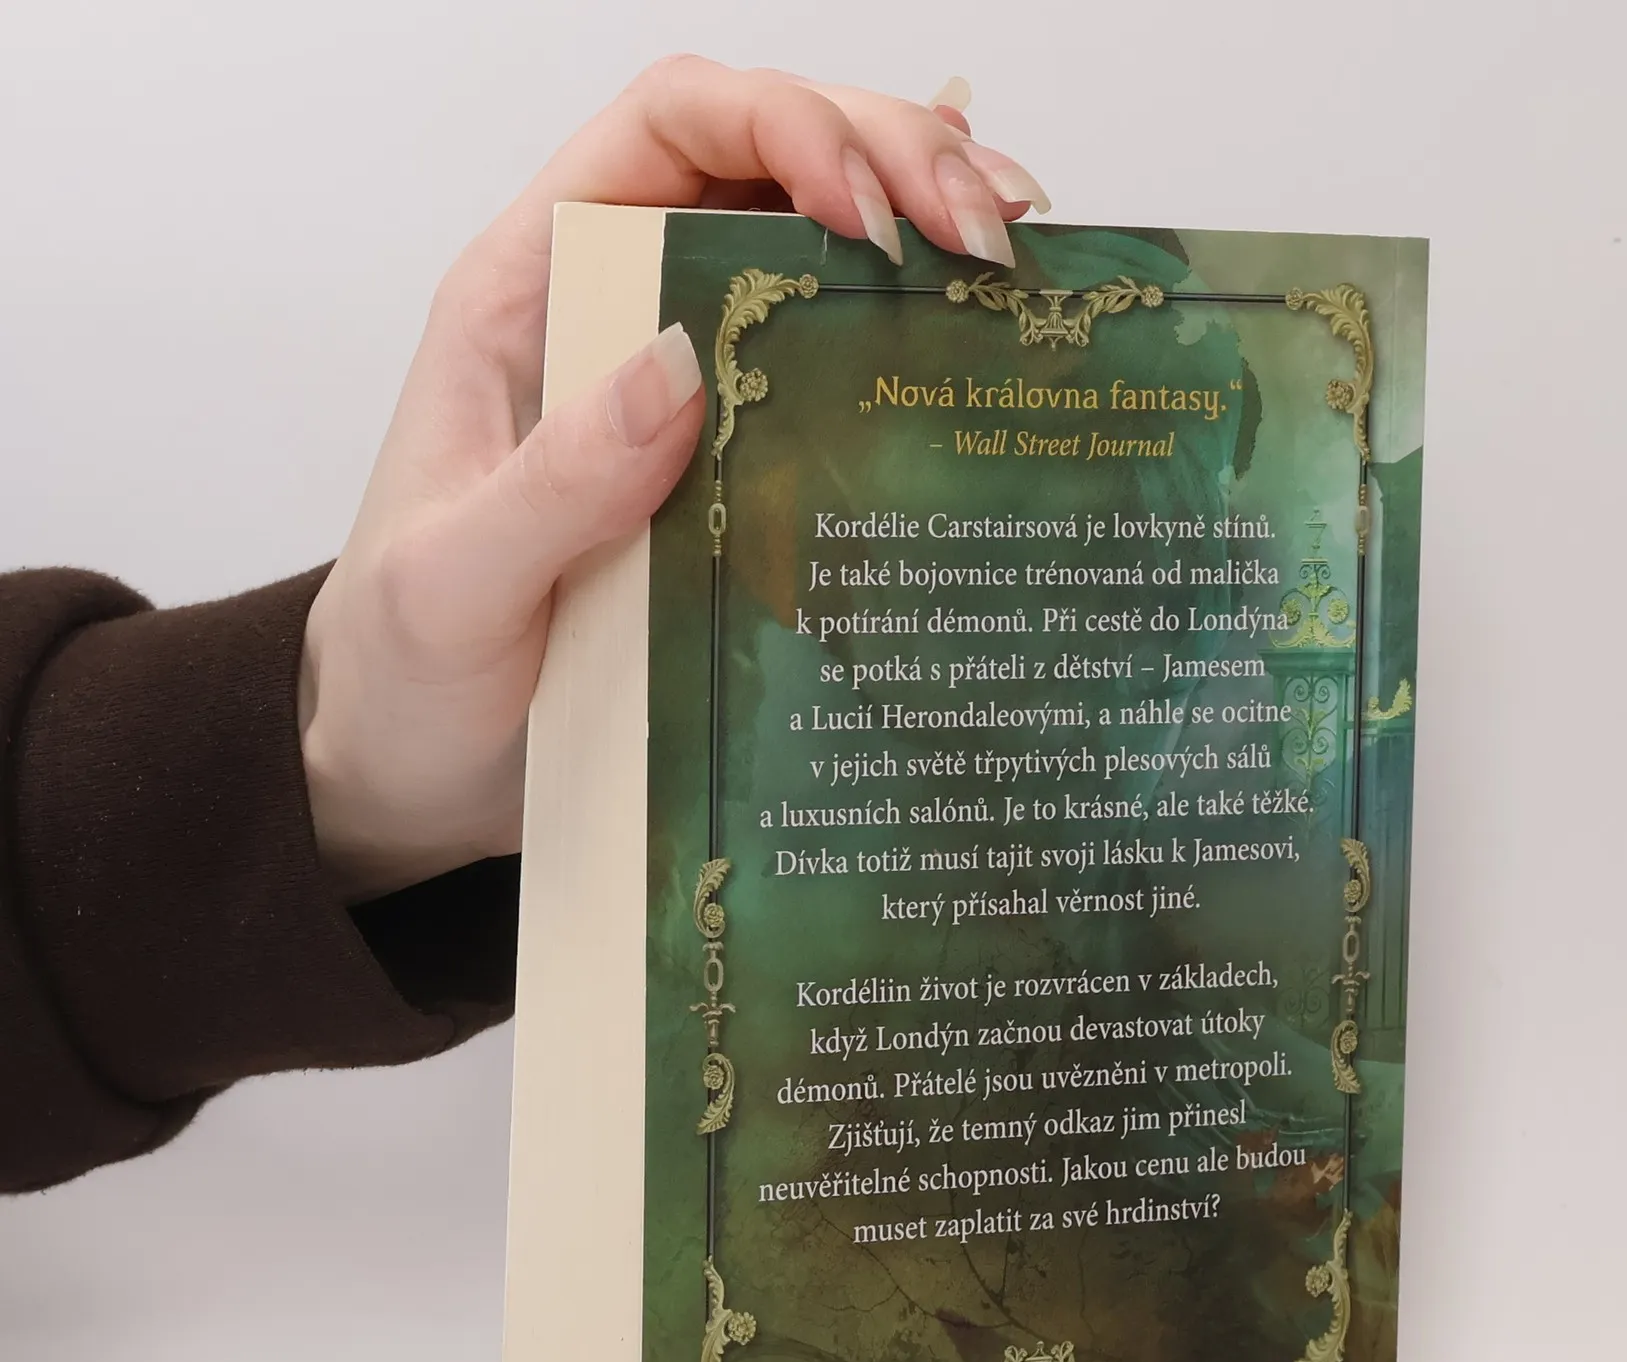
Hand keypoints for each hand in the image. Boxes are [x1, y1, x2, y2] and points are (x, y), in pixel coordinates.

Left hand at [301, 60, 1047, 899]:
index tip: (876, 214)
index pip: (668, 130)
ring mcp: (678, 387)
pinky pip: (829, 363)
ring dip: (923, 224)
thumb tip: (680, 363)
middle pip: (767, 160)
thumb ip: (556, 482)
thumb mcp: (455, 585)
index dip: (786, 126)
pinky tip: (982, 328)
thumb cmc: (407, 671)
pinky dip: (912, 329)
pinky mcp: (726, 465)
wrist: (412, 766)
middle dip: (893, 157)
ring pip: (813, 245)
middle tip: (993, 236)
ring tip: (1015, 262)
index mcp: (532, 291)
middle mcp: (614, 312)